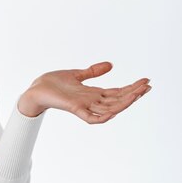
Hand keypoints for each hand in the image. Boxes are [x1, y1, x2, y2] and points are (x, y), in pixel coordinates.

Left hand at [18, 61, 150, 123]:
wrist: (35, 89)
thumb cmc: (52, 84)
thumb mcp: (77, 74)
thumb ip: (93, 72)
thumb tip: (111, 64)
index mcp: (93, 94)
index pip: (117, 92)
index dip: (131, 88)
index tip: (146, 82)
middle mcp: (91, 101)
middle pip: (117, 100)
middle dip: (134, 94)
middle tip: (148, 86)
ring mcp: (84, 106)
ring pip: (110, 109)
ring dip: (124, 102)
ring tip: (137, 94)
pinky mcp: (74, 109)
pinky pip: (92, 118)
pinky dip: (104, 116)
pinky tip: (114, 111)